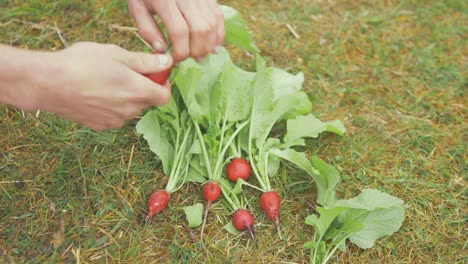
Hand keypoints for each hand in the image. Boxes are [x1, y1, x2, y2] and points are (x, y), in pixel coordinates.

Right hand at [34, 42, 172, 130]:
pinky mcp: (100, 126)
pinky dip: (111, 106)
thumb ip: (145, 62)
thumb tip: (167, 63)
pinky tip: (95, 93)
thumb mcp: (117, 55)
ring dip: (126, 97)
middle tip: (124, 72)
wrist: (48, 84)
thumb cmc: (81, 64)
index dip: (162, 84)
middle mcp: (130, 110)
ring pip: (130, 109)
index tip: (153, 74)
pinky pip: (115, 116)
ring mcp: (115, 121)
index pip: (165, 96)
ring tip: (104, 81)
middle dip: (142, 88)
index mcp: (138, 91)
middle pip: (147, 101)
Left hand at [128, 0, 224, 61]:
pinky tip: (213, 46)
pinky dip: (218, 34)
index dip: (180, 51)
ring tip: (200, 55)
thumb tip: (163, 50)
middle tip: (189, 58)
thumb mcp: (138, 8)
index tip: (176, 59)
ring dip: (208, 45)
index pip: (179, 32)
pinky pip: (218, 17)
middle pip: (200, 29)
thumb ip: (147, 30)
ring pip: (211, 25)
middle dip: (196, 50)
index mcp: (165, 1)